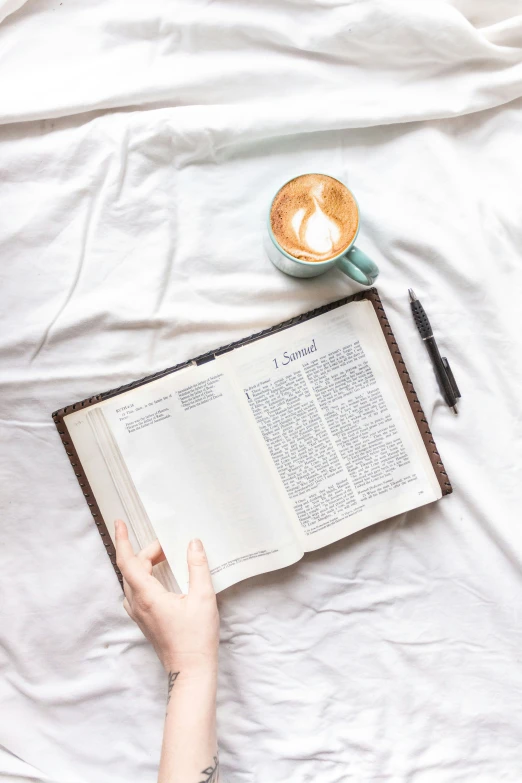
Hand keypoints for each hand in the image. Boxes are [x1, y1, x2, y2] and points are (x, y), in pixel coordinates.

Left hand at [114, 519, 218, 675]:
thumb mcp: (203, 597)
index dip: (121, 540)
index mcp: (147, 596)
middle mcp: (137, 604)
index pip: (127, 562)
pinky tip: (162, 579)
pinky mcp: (144, 620)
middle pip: (131, 568)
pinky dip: (146, 578)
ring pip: (132, 581)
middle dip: (147, 551)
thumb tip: (193, 544)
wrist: (190, 670)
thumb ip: (197, 567)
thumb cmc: (196, 637)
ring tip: (165, 558)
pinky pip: (137, 592)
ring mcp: (138, 614)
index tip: (119, 523)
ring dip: (145, 565)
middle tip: (168, 546)